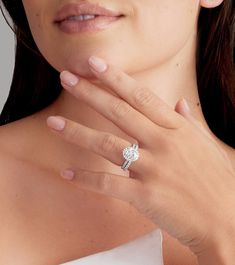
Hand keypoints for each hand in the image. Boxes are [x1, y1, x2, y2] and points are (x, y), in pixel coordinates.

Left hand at [46, 56, 234, 256]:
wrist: (227, 222)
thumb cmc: (218, 182)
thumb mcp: (207, 145)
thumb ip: (189, 122)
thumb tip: (179, 102)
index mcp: (177, 130)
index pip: (141, 97)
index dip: (116, 78)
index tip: (94, 63)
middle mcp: (162, 144)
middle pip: (119, 112)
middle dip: (90, 93)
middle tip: (66, 78)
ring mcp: (153, 170)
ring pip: (107, 145)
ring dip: (77, 133)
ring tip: (53, 122)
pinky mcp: (145, 196)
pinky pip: (108, 184)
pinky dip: (86, 179)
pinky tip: (67, 173)